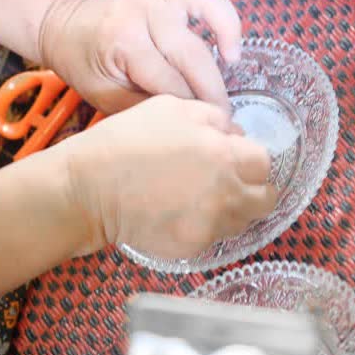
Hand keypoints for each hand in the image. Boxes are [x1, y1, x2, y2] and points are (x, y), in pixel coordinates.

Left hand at [39, 0, 246, 114]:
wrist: (65, 26)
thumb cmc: (85, 64)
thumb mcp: (107, 99)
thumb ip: (147, 108)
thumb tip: (188, 117)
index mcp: (125, 41)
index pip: (172, 82)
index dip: (192, 108)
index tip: (207, 127)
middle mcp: (144, 9)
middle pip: (193, 52)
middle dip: (213, 89)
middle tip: (224, 115)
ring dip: (227, 28)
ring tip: (232, 58)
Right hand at [63, 95, 275, 258]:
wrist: (89, 187)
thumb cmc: (126, 142)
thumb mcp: (172, 108)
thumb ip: (214, 118)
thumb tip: (235, 134)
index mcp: (223, 154)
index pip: (265, 163)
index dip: (253, 161)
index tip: (241, 162)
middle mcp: (225, 192)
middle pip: (265, 199)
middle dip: (253, 189)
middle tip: (231, 183)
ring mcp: (210, 224)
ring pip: (244, 221)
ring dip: (233, 209)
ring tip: (203, 198)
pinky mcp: (193, 246)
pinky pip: (216, 238)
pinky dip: (207, 227)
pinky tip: (184, 213)